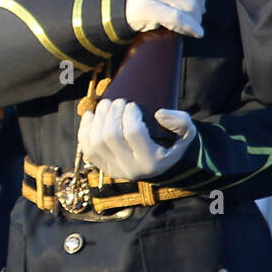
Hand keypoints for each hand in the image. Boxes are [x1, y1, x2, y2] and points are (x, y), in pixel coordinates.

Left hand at [77, 98, 195, 180]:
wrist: (163, 164)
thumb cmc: (174, 142)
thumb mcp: (187, 132)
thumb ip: (180, 122)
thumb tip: (159, 114)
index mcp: (151, 161)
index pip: (134, 133)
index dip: (130, 114)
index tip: (133, 105)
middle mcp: (130, 169)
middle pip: (110, 136)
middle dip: (112, 112)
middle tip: (119, 101)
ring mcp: (114, 169)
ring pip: (95, 141)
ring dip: (98, 118)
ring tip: (107, 105)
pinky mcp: (103, 166)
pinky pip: (86, 148)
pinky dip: (84, 129)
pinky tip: (91, 115)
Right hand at [125, 0, 206, 38]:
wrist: (107, 6)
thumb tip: (202, 3)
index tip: (202, 2)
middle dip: (200, 7)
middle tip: (198, 18)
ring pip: (189, 4)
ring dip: (196, 19)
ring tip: (195, 27)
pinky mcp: (145, 6)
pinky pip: (177, 17)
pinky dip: (190, 27)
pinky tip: (195, 32)